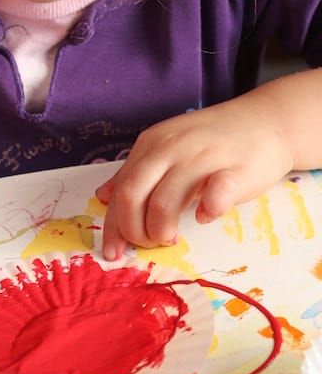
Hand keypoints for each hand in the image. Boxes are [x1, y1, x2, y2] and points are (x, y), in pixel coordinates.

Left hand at [96, 94, 293, 258]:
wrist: (269, 121)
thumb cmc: (215, 141)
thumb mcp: (167, 148)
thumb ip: (136, 171)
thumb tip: (104, 196)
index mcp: (151, 145)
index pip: (121, 190)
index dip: (112, 226)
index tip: (113, 252)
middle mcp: (171, 148)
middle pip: (132, 196)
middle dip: (134, 230)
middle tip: (148, 242)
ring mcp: (202, 157)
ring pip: (163, 202)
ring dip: (161, 230)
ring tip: (171, 236)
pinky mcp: (235, 170)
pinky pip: (214, 196)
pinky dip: (206, 212)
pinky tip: (205, 215)